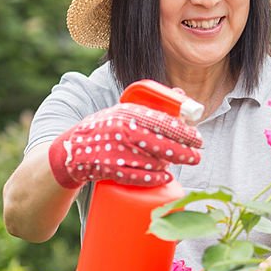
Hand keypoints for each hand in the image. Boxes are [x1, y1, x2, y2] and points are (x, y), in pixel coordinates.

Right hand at [47, 103, 202, 188]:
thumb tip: (180, 93)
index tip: (198, 139)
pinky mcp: (106, 168)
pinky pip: (135, 175)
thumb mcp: (125, 112)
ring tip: (174, 164)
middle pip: (160, 143)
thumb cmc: (107, 130)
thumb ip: (152, 106)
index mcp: (127, 112)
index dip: (183, 132)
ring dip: (166, 165)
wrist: (71, 150)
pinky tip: (165, 177)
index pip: (161, 121)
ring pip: (150, 160)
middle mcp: (121, 128)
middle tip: (196, 157)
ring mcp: (112, 149)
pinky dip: (152, 177)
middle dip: (183, 152)